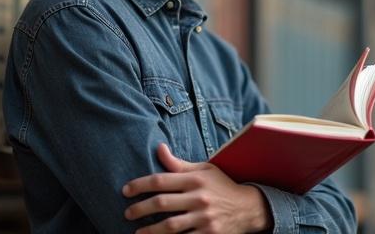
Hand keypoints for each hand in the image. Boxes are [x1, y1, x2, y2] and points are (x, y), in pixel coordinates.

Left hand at [122, 143, 272, 232]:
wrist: (249, 208)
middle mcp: (199, 197)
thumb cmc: (222, 186)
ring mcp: (204, 218)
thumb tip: (159, 148)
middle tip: (127, 213)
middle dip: (140, 208)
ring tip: (137, 232)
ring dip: (150, 230)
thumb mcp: (203, 170)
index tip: (125, 190)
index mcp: (195, 179)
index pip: (160, 180)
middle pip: (161, 203)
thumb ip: (178, 164)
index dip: (140, 185)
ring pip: (170, 226)